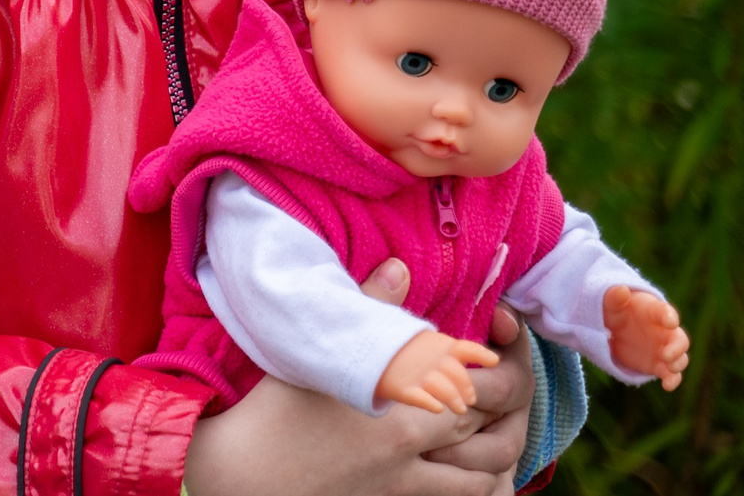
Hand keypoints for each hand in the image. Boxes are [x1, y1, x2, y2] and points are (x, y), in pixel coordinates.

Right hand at [183, 259, 514, 495]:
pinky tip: (474, 468)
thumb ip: (366, 311)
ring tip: (491, 427)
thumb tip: (400, 268)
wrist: (245, 477)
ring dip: (494, 449)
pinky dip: (479, 484)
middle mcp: (408, 449)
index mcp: (393, 407)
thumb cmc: (272, 413)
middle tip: (496, 382)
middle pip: (483, 425)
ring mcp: (405, 484)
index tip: (490, 350)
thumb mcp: (315, 357)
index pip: (467, 382)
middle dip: (499, 403)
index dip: (488, 365)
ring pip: (482, 472)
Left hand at [603, 285, 689, 389]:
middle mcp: (664, 331)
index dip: (669, 316)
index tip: (669, 322)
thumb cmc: (613, 310)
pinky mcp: (658, 364)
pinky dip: (673, 380)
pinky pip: (671, 374)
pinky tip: (667, 386)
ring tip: (668, 367)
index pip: (665, 312)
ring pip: (680, 357)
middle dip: (677, 347)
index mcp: (654, 311)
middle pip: (680, 338)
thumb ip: (614, 297)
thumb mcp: (609, 303)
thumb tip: (622, 290)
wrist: (610, 328)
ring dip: (678, 363)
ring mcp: (663, 348)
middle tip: (666, 354)